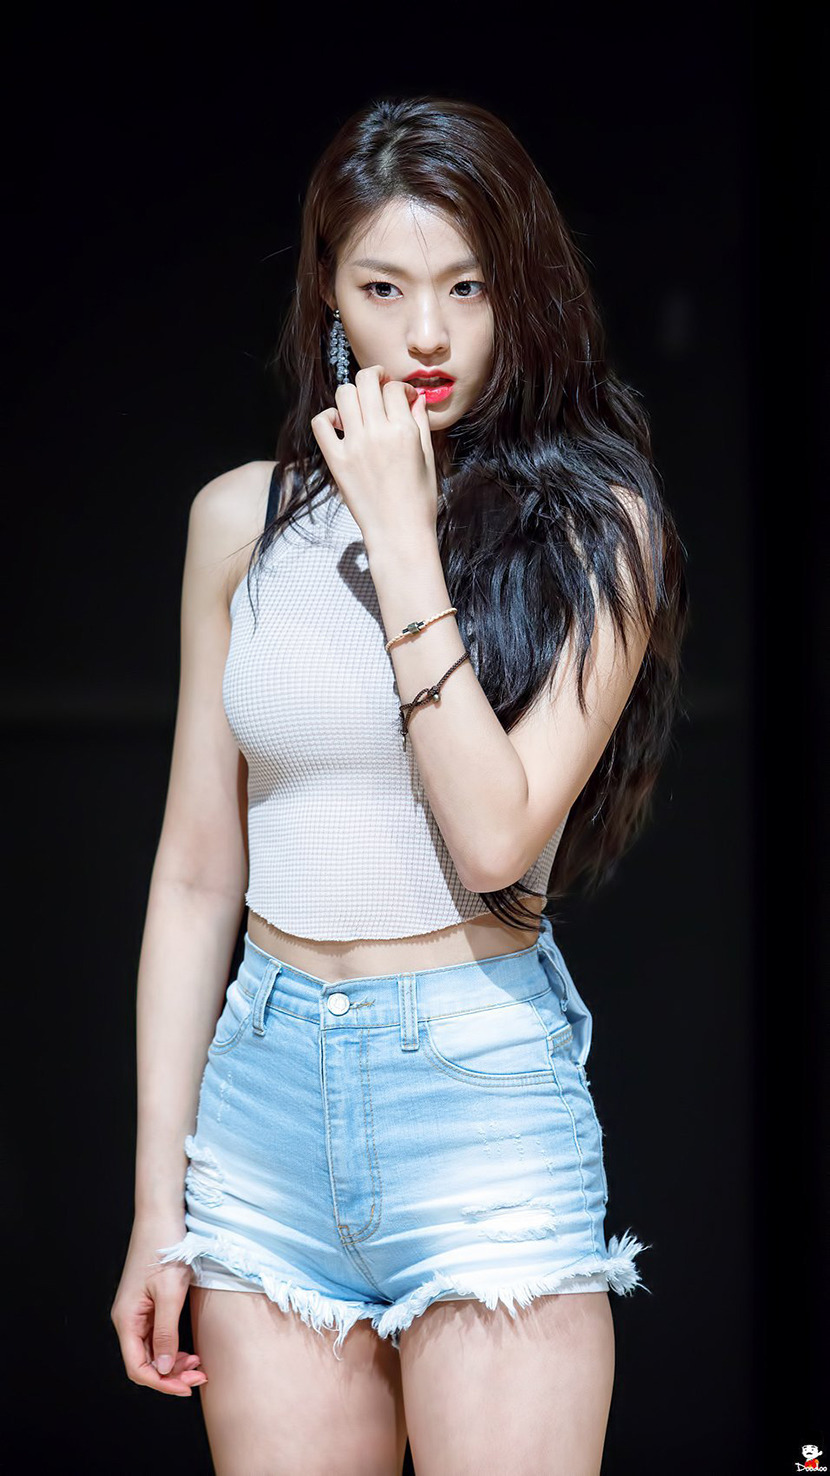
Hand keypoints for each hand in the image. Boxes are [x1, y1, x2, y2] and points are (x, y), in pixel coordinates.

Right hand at [110, 1219, 207, 1397]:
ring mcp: (137, 1311)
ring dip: (173, 1363)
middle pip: (144, 1362)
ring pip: (151, 1351)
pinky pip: (156, 1336)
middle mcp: (127, 1318)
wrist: (162, 1214)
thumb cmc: (165, 1247)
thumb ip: (165, 1333)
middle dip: (171, 1375)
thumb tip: (163, 1368)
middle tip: (200, 1376)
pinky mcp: (147, 1303)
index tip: (187, 1386)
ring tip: (198, 1364)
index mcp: (126, 1319)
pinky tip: (190, 1349)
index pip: (138, 1367)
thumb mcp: (170, 1293)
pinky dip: (172, 1347)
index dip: (162, 1383)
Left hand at [310, 365, 438, 554]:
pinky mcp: (336, 460)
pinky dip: (328, 418)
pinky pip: (321, 423)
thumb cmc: (419, 500)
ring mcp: (354, 445)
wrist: (399, 533)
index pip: (394, 388)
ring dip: (353, 394)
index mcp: (404, 430)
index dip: (399, 387)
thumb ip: (421, 423)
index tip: (402, 398)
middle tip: (378, 386)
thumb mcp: (428, 457)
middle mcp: (377, 432)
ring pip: (343, 394)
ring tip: (360, 407)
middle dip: (375, 377)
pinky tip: (340, 425)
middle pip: (367, 381)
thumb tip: (416, 398)